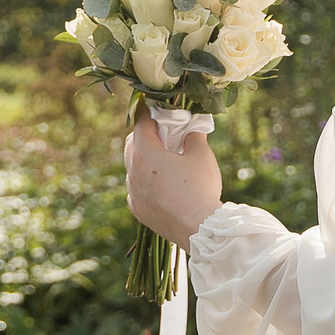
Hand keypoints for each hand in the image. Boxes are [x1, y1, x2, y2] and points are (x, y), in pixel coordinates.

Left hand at [124, 110, 223, 246]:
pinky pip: (136, 189)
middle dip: (145, 134)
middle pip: (132, 144)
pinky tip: (161, 185)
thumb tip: (192, 129)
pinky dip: (145, 182)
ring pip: (133, 168)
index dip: (148, 111)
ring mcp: (133, 192)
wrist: (198, 228)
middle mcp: (132, 171)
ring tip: (165, 160)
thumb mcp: (202, 155)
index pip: (140, 123)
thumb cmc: (200, 187)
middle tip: (163, 132)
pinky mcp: (138, 210)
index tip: (154, 106)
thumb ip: (194, 137)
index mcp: (145, 153)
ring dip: (145, 160)